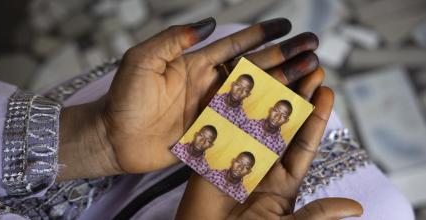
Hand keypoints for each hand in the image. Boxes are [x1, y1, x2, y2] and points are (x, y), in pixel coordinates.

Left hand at [58, 17, 320, 179]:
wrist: (113, 137)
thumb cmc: (123, 97)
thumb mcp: (142, 60)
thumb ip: (172, 40)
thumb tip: (206, 23)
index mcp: (195, 64)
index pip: (234, 45)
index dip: (260, 35)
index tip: (285, 26)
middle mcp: (209, 84)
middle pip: (254, 67)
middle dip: (284, 57)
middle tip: (312, 48)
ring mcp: (213, 109)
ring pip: (256, 94)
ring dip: (283, 83)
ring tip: (311, 73)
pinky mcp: (213, 133)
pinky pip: (245, 123)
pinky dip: (268, 117)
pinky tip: (289, 112)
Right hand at [175, 83, 363, 219]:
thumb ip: (317, 213)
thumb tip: (355, 207)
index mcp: (284, 181)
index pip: (304, 142)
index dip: (316, 117)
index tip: (327, 91)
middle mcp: (263, 163)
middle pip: (282, 124)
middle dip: (296, 96)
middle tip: (309, 69)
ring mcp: (238, 156)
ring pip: (256, 119)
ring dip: (268, 93)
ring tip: (282, 67)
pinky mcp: (214, 154)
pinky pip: (225, 126)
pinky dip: (231, 104)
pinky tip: (241, 83)